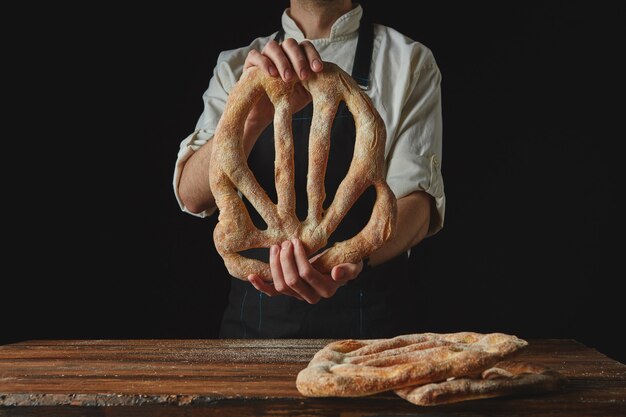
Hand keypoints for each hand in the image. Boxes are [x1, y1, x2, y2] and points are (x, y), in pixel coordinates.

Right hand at [243, 38, 323, 128]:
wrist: (265, 116)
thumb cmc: (286, 103)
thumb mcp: (305, 94)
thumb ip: (315, 83)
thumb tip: (330, 77)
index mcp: (295, 57)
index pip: (305, 47)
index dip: (313, 55)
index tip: (318, 69)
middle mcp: (281, 53)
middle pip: (290, 43)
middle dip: (299, 59)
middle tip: (303, 76)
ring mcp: (265, 57)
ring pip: (273, 46)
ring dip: (282, 61)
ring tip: (287, 79)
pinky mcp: (250, 65)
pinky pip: (255, 55)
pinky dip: (264, 63)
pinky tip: (272, 75)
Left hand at [248, 239, 362, 303]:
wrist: (339, 266)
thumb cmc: (347, 262)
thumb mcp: (353, 263)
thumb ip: (348, 269)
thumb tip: (336, 273)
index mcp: (326, 290)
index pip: (307, 274)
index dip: (299, 257)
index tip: (296, 241)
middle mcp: (311, 297)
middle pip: (291, 281)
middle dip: (285, 259)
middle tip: (286, 242)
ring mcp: (297, 295)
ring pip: (280, 286)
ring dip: (274, 265)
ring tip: (276, 247)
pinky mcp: (288, 291)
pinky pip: (272, 292)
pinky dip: (260, 285)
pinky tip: (251, 276)